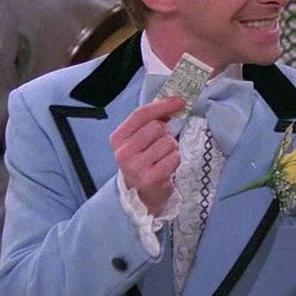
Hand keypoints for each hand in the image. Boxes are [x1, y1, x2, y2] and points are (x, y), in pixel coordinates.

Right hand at [109, 97, 185, 214]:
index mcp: (117, 139)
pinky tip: (166, 166)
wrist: (140, 193)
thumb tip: (173, 103)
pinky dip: (175, 159)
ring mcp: (137, 166)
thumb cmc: (141, 161)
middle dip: (166, 132)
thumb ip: (149, 122)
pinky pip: (174, 157)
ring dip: (172, 147)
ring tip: (163, 157)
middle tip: (161, 143)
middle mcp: (124, 152)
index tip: (179, 101)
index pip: (140, 114)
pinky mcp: (152, 178)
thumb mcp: (137, 140)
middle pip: (157, 127)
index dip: (162, 105)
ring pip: (168, 142)